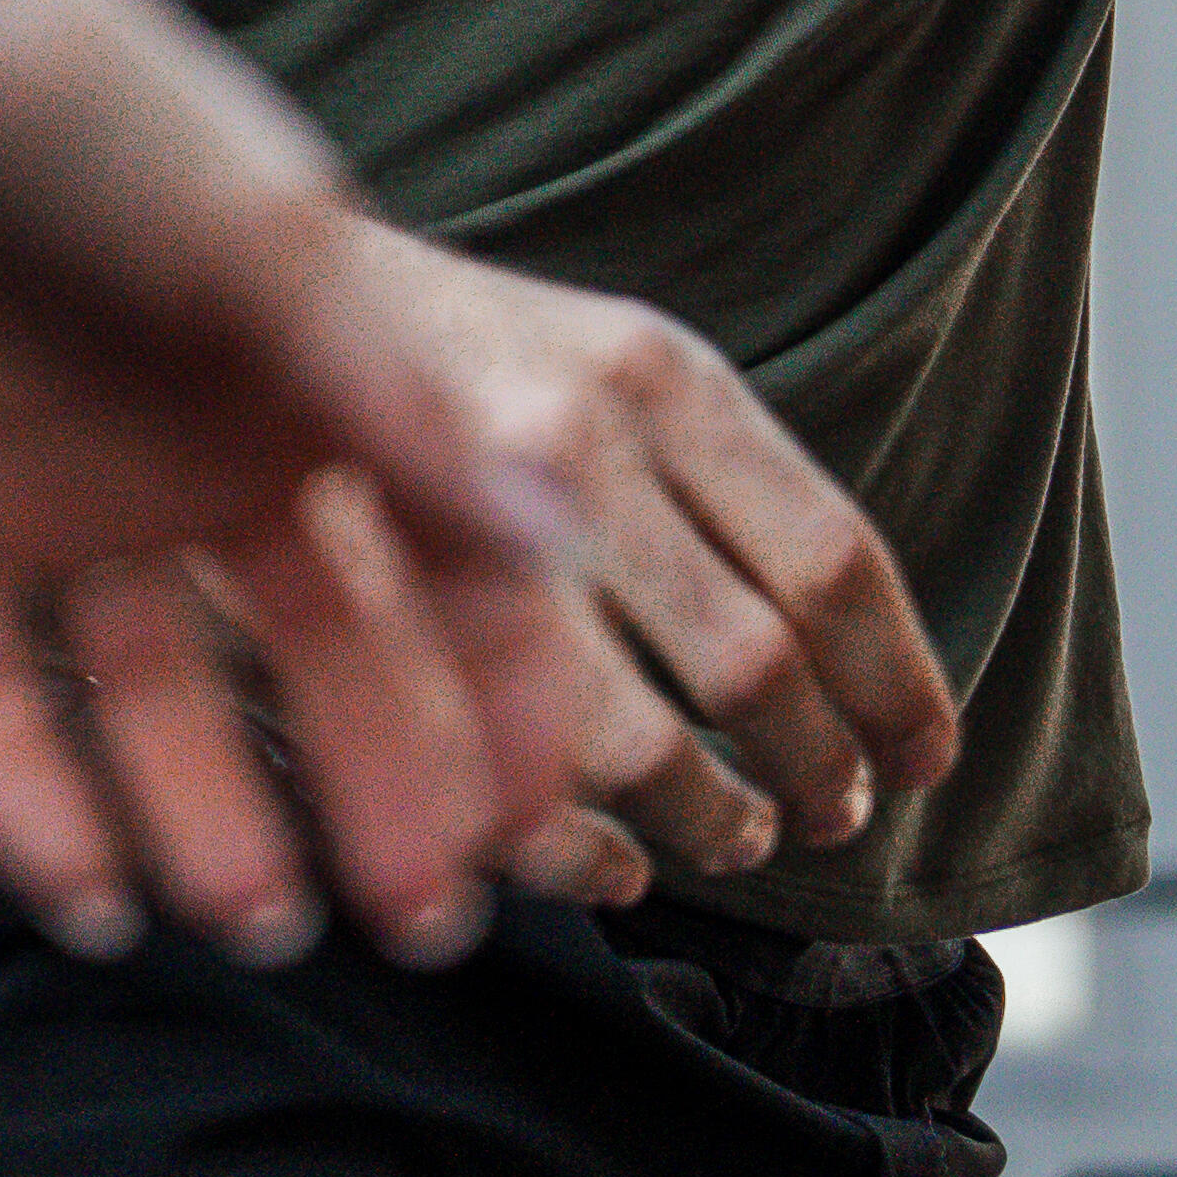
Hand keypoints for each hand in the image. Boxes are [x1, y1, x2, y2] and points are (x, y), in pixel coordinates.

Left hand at [0, 0, 711, 976]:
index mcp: (300, 380)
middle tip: (421, 928)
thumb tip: (571, 538)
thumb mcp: (261, 239)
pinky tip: (85, 898)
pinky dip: (26, 802)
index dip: (498, 697)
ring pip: (144, 699)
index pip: (437, 570)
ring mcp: (54, 491)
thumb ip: (401, 405)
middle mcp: (189, 452)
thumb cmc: (72, 82)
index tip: (539, 828)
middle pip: (306, 659)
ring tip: (250, 918)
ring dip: (200, 816)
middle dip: (375, 792)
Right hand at [269, 222, 965, 913]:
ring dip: (714, 822)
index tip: (926, 759)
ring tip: (734, 835)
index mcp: (661, 374)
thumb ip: (723, 483)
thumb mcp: (611, 361)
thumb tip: (873, 673)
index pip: (833, 558)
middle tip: (832, 814)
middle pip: (756, 665)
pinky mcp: (371, 605)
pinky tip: (617, 866)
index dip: (902, 683)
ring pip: (644, 746)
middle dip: (818, 771)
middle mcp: (577, 439)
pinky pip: (513, 784)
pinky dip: (589, 858)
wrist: (250, 310)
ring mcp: (467, 522)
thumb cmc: (468, 363)